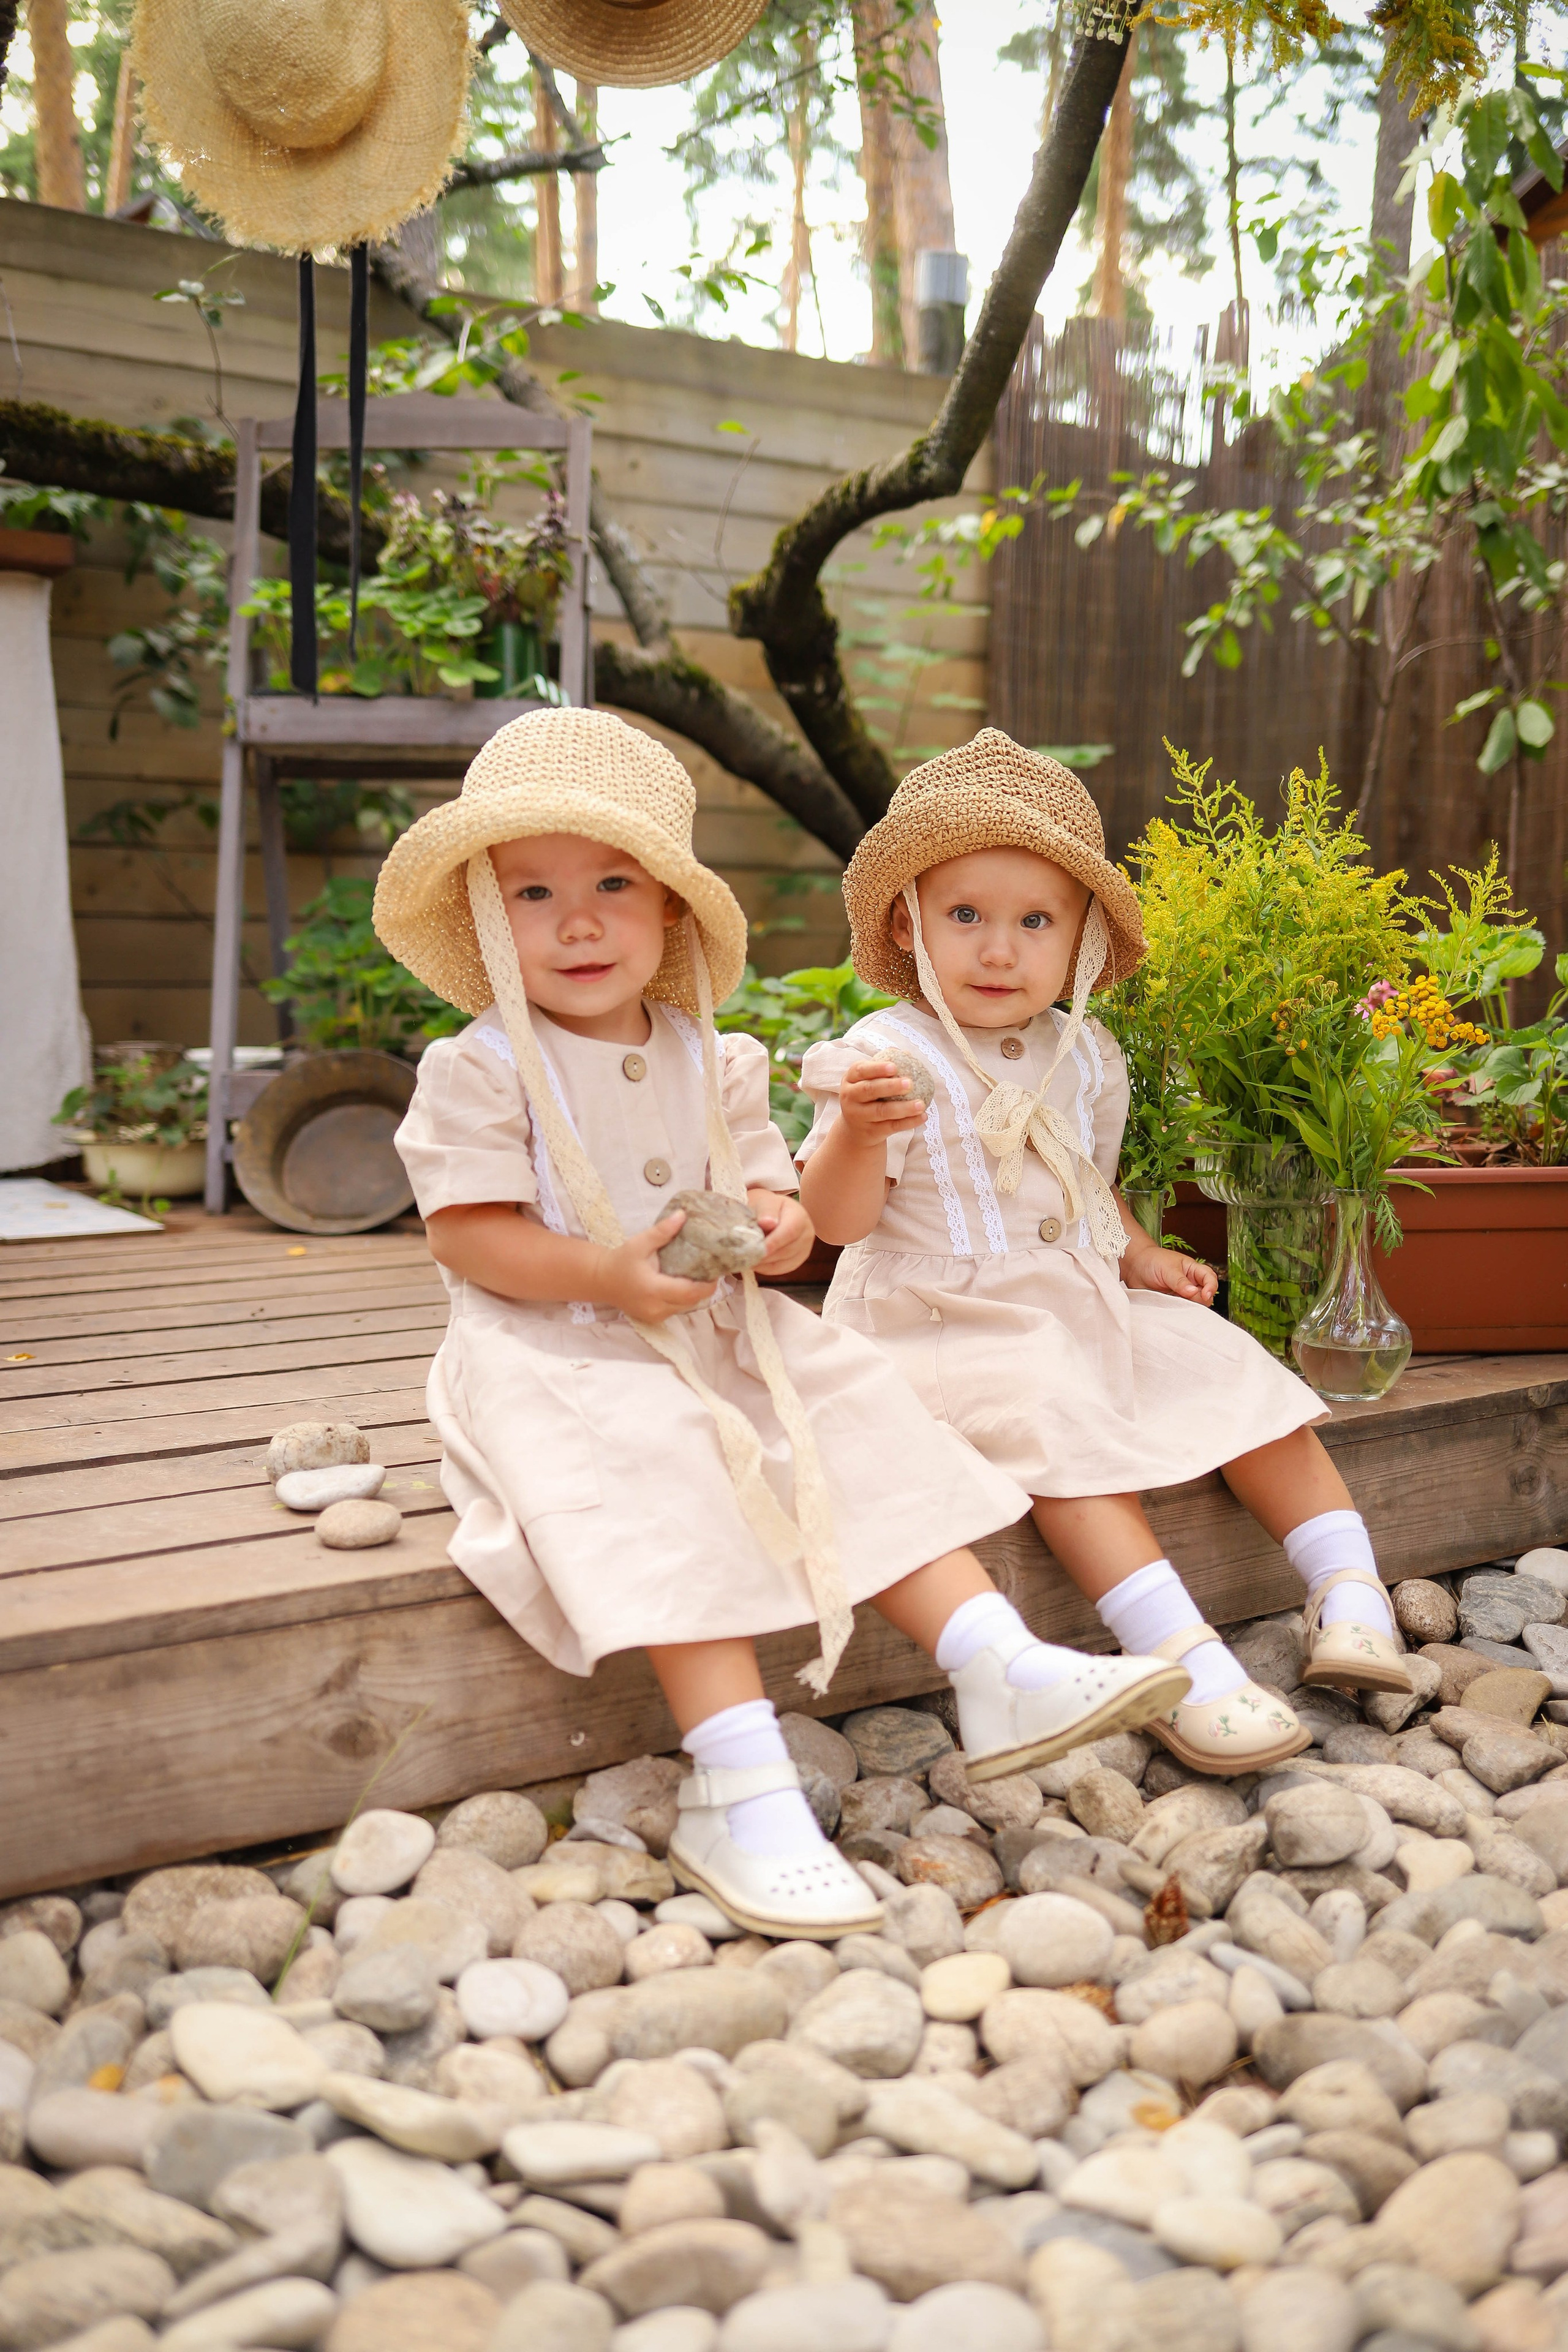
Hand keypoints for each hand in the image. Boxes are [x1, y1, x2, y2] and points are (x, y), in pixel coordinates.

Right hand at [597, 1211, 718, 1323]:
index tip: (717, 1270)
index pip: (690, 1292)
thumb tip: (683, 1215)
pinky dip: (683, 1299)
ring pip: (685, 1307)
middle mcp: (656, 1307)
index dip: (707, 1284)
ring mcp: (655, 1316)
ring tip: (702, 1275)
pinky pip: (676, 1310)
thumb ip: (662, 1232)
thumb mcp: (640, 1243)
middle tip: (712, 1270)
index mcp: (654, 1290)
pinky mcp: (653, 1318)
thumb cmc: (620, 1260)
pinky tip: (685, 1284)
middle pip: (691, 1302)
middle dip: (704, 1288)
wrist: (601, 1280)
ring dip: (694, 1294)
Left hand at [748, 1187, 814, 1276]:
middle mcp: (807, 1234)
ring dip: (764, 1263)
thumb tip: (767, 1223)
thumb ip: (766, 1211)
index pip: (789, 1232)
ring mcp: (804, 1250)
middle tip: (745, 1256)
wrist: (773, 1213)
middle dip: (765, 1255)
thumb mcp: (765, 1202)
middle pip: (787, 1250)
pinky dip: (766, 1268)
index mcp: (800, 1217)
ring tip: (747, 1259)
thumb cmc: (767, 1208)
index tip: (756, 1249)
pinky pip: (781, 1269)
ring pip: (784, 1263)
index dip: (773, 1242)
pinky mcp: (797, 1261)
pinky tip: (754, 1262)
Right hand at [838, 1059, 926, 1147]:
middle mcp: (850, 1097)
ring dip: (903, 1108)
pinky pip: (892, 1126)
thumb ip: (885, 1068)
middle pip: (869, 1090)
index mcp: (850, 1079)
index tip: (894, 1066)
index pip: (861, 1070)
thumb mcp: (869, 1080)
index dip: (877, 1068)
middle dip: (890, 1086)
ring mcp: (859, 1116)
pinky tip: (923, 1117)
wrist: (856, 1129)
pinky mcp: (871, 1132)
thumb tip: (906, 1053)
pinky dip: (909, 1122)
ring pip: (882, 1111)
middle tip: (910, 1083)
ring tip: (921, 1104)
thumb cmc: (868, 1096)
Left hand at [1122, 1239, 1218, 1306]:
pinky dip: (1179, 1313)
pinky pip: (1180, 1311)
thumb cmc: (1152, 1261)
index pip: (1209, 1278)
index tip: (1205, 1295)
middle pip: (1204, 1295)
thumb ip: (1180, 1281)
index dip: (1211, 1287)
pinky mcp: (1172, 1303)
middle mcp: (1190, 1283)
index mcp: (1192, 1270)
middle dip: (1200, 1300)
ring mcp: (1181, 1295)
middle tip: (1188, 1300)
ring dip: (1190, 1308)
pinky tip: (1174, 1313)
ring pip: (1193, 1305)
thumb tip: (1193, 1292)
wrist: (1133, 1266)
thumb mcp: (1167, 1268)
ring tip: (1178, 1306)